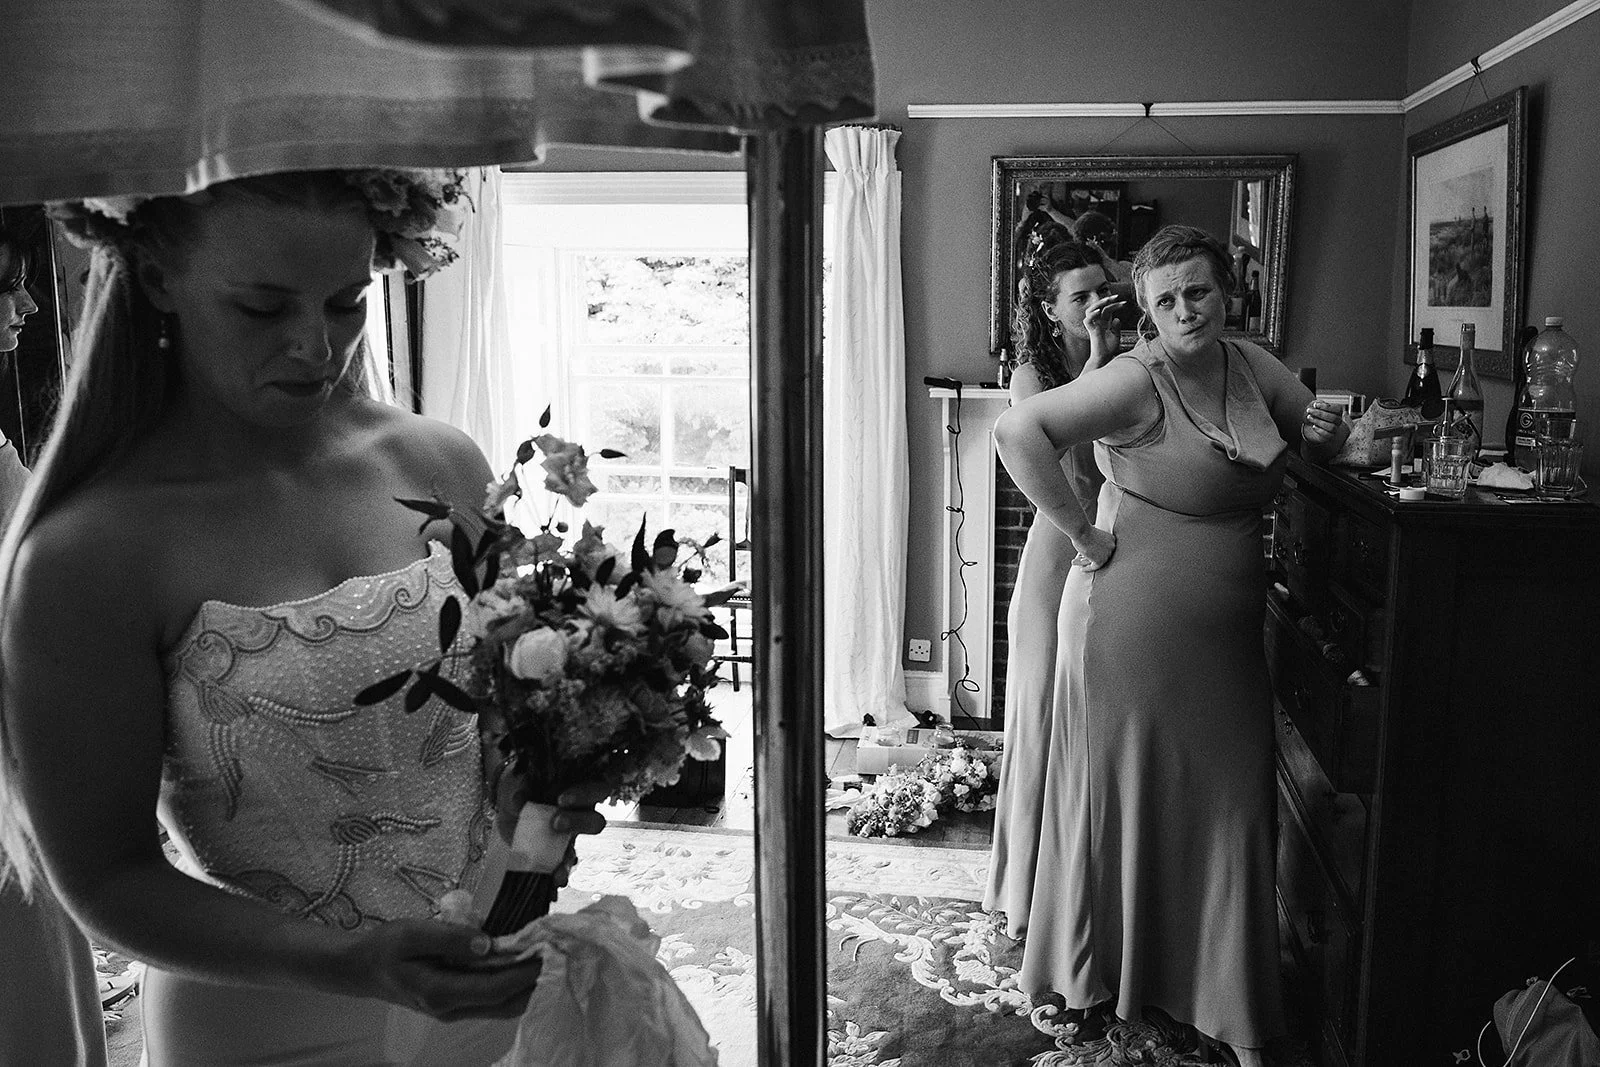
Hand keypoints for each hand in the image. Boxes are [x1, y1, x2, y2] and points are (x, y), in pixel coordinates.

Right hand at [346, 917, 545, 1021]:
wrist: (362, 968)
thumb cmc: (385, 947)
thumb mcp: (413, 933)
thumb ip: (450, 939)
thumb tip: (487, 943)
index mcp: (440, 993)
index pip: (495, 988)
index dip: (525, 973)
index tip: (550, 952)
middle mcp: (452, 1009)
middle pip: (505, 1003)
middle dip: (534, 982)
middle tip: (560, 953)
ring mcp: (455, 1011)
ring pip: (502, 1006)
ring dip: (527, 985)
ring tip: (550, 956)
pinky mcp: (457, 1004)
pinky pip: (493, 1000)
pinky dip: (513, 985)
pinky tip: (526, 964)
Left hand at [494, 773, 607, 886]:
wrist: (511, 813)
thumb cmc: (524, 792)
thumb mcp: (520, 787)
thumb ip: (521, 792)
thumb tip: (520, 800)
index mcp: (577, 793)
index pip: (596, 790)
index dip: (585, 794)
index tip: (561, 799)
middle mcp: (580, 817)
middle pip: (595, 821)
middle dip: (578, 823)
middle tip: (556, 824)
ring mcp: (569, 839)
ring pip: (577, 851)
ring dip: (568, 860)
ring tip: (557, 872)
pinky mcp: (556, 856)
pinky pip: (562, 868)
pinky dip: (557, 876)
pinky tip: (552, 883)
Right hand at [1071, 526, 1115, 571]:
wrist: (1081, 531)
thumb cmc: (1084, 530)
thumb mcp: (1093, 534)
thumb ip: (1095, 542)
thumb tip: (1091, 551)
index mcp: (1112, 539)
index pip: (1106, 549)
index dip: (1097, 552)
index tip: (1091, 555)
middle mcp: (1112, 547)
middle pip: (1102, 556)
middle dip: (1092, 558)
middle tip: (1083, 559)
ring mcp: (1107, 554)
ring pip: (1096, 561)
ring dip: (1086, 562)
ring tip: (1078, 563)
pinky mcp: (1100, 561)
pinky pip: (1093, 567)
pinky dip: (1087, 568)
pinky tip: (1082, 569)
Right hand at [1082, 292, 1126, 363]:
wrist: (1104, 358)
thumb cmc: (1109, 348)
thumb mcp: (1116, 336)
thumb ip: (1117, 327)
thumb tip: (1116, 318)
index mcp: (1104, 322)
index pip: (1107, 309)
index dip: (1115, 305)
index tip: (1124, 302)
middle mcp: (1098, 322)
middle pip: (1098, 306)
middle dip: (1106, 300)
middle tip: (1116, 296)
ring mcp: (1093, 326)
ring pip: (1090, 310)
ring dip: (1098, 304)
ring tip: (1107, 300)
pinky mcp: (1091, 331)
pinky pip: (1087, 320)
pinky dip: (1092, 315)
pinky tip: (1099, 311)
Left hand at [1301, 399, 1344, 445]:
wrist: (1310, 426)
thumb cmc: (1314, 415)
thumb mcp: (1314, 407)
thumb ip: (1317, 403)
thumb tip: (1318, 403)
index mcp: (1337, 412)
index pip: (1337, 408)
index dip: (1326, 406)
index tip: (1315, 405)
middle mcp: (1338, 420)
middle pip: (1333, 418)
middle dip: (1320, 414)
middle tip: (1309, 411)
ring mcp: (1335, 429)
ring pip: (1331, 427)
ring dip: (1318, 421)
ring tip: (1309, 418)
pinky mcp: (1329, 436)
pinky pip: (1327, 434)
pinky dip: (1319, 430)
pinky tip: (1313, 426)